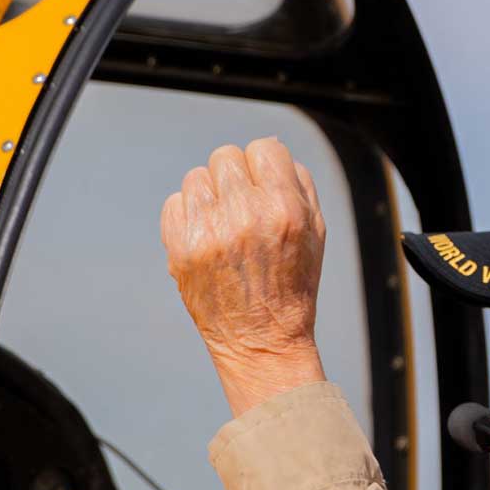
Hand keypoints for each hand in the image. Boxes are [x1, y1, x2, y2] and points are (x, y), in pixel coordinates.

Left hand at [161, 138, 328, 416]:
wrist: (260, 340)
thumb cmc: (291, 284)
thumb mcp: (315, 232)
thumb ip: (298, 183)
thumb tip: (270, 149)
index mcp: (283, 208)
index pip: (264, 148)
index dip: (265, 165)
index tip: (265, 186)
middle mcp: (244, 215)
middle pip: (226, 156)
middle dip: (236, 178)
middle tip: (244, 208)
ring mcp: (208, 232)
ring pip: (197, 177)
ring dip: (210, 195)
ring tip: (225, 224)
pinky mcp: (180, 248)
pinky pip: (175, 202)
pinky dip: (189, 215)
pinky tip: (206, 237)